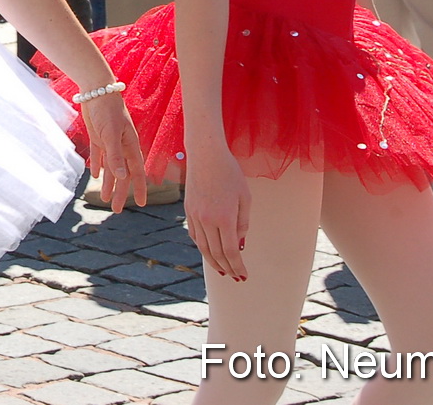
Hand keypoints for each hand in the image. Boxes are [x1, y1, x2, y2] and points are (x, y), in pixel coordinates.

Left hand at [80, 90, 145, 212]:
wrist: (96, 91)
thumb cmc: (108, 111)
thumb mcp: (111, 134)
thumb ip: (115, 156)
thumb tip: (122, 177)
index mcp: (130, 146)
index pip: (136, 172)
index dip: (139, 188)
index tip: (142, 204)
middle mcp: (122, 146)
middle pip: (123, 175)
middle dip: (121, 192)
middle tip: (117, 209)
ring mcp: (110, 142)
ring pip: (111, 168)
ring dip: (109, 183)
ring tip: (105, 199)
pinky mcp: (98, 137)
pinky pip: (100, 156)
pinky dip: (99, 167)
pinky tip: (97, 177)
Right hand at [182, 141, 249, 280]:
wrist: (206, 154)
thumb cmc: (230, 173)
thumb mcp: (244, 197)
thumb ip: (243, 222)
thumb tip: (239, 244)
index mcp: (224, 217)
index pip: (230, 251)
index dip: (237, 266)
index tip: (244, 275)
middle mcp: (207, 220)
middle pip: (216, 253)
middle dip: (227, 267)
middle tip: (236, 277)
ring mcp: (195, 215)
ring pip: (203, 247)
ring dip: (214, 261)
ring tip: (223, 270)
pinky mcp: (188, 210)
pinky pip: (195, 235)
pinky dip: (202, 247)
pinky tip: (209, 251)